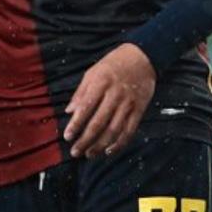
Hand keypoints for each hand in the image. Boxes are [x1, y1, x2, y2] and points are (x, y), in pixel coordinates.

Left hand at [64, 43, 155, 158]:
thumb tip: (69, 111)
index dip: (75, 124)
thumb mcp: (93, 72)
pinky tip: (110, 150)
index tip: (68, 136)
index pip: (86, 108)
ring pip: (113, 130)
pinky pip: (129, 130)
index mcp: (101, 83)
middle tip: (75, 152)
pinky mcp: (139, 109)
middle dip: (85, 140)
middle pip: (98, 123)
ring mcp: (128, 103)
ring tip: (89, 154)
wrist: (144, 56)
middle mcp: (115, 94)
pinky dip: (120, 143)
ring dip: (100, 145)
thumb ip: (81, 92)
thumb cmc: (115, 63)